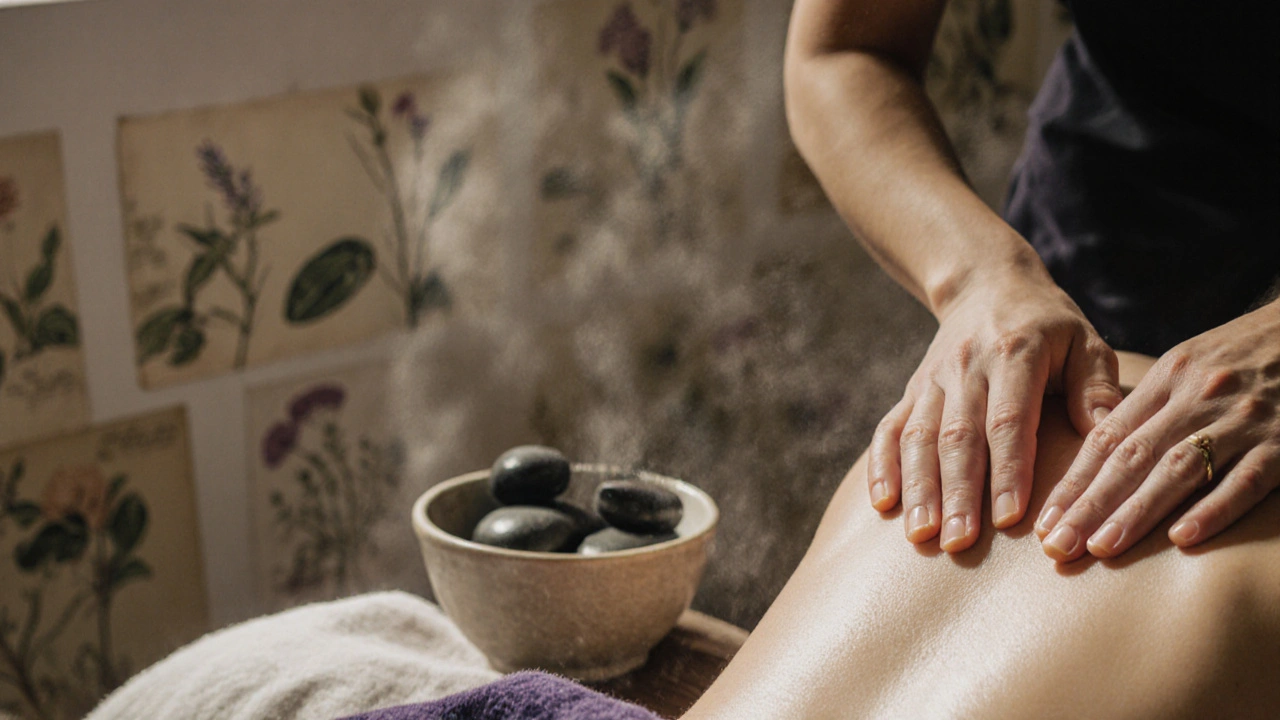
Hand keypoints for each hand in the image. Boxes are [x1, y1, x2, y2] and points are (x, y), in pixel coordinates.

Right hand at [869, 269, 1123, 551]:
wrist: (984, 282)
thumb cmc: (1048, 323)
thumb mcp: (1084, 341)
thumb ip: (1096, 388)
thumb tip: (1108, 441)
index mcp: (1014, 354)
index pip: (1008, 419)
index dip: (1008, 470)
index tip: (1010, 518)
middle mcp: (966, 367)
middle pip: (958, 437)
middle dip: (957, 493)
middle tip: (959, 543)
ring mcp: (932, 380)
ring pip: (918, 437)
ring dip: (919, 488)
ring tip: (922, 535)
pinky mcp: (911, 390)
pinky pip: (889, 429)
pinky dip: (882, 466)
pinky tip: (882, 504)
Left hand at [1036, 300, 1279, 560]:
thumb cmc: (1249, 353)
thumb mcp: (1193, 363)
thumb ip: (1152, 407)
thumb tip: (1099, 454)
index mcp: (1168, 379)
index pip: (1107, 437)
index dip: (1074, 482)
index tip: (1044, 520)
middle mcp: (1197, 398)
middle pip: (1132, 457)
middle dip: (1089, 505)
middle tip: (1056, 546)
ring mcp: (1242, 420)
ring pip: (1178, 469)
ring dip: (1136, 512)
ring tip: (1100, 547)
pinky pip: (1247, 480)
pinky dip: (1213, 509)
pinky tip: (1181, 538)